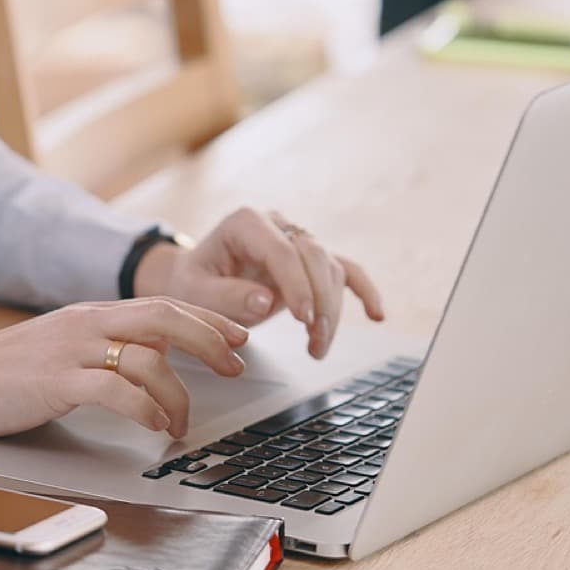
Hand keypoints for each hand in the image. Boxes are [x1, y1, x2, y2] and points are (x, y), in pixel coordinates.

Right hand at [0, 298, 248, 439]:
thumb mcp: (61, 350)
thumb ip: (105, 349)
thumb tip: (154, 361)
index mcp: (90, 314)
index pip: (162, 304)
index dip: (206, 319)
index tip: (238, 336)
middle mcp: (85, 323)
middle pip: (166, 317)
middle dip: (210, 340)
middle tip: (237, 365)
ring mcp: (70, 350)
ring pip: (148, 358)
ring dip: (178, 394)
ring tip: (182, 424)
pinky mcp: (55, 382)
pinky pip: (116, 390)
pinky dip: (145, 409)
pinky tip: (155, 427)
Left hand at [133, 207, 383, 358]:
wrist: (195, 280)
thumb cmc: (193, 283)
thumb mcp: (196, 293)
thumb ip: (226, 296)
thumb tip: (265, 300)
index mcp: (245, 223)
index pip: (282, 250)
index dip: (297, 284)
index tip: (302, 318)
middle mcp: (276, 225)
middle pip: (314, 257)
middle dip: (320, 301)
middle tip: (315, 339)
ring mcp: (296, 240)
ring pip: (330, 269)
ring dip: (331, 310)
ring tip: (317, 346)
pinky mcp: (309, 261)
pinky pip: (345, 270)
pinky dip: (363, 291)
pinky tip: (377, 314)